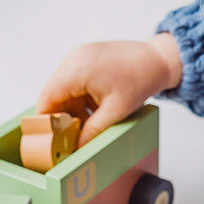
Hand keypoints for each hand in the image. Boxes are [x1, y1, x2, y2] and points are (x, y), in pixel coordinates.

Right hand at [37, 33, 181, 145]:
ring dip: (72, 106)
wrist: (157, 59)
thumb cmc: (140, 79)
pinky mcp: (87, 56)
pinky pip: (74, 80)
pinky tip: (96, 108)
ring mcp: (79, 55)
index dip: (46, 120)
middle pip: (53, 93)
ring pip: (63, 88)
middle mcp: (74, 59)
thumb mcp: (116, 111)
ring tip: (91, 121)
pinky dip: (80, 96)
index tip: (51, 137)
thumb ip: (93, 131)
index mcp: (77, 70)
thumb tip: (77, 147)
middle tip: (72, 133)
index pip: (47, 98)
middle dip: (61, 115)